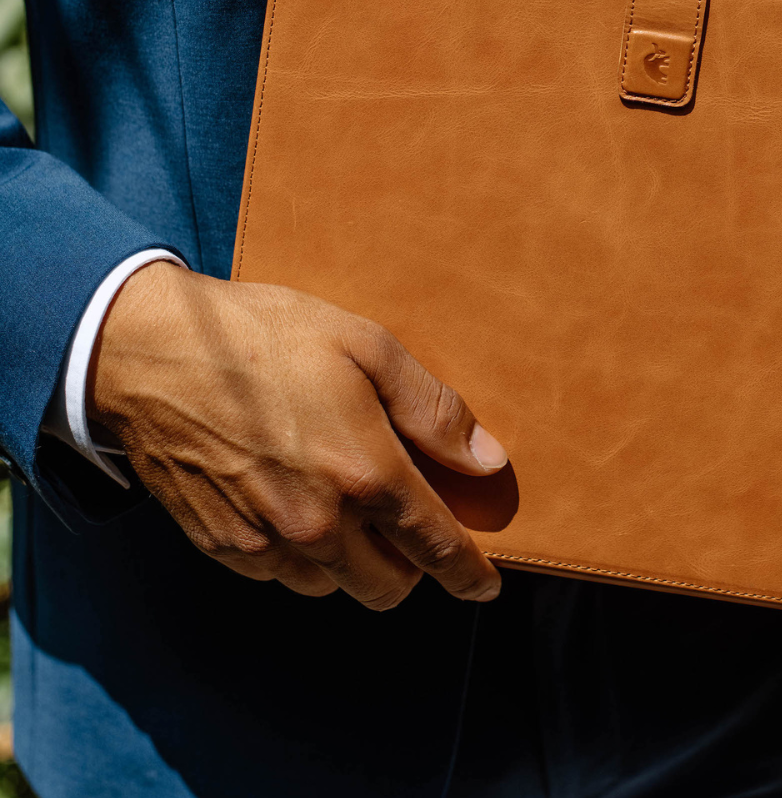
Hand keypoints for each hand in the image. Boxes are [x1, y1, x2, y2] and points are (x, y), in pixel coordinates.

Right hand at [90, 263, 508, 608]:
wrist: (151, 354)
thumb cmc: (266, 337)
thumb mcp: (367, 347)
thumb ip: (433, 411)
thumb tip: (488, 462)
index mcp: (364, 474)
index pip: (435, 547)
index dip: (468, 574)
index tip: (484, 587)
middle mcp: (318, 524)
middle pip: (387, 586)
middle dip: (410, 566)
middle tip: (409, 524)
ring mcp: (265, 543)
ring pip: (333, 585)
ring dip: (354, 561)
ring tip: (348, 505)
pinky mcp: (221, 547)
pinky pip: (280, 576)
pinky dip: (301, 556)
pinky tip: (297, 504)